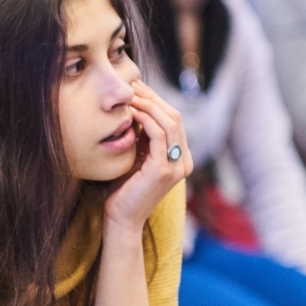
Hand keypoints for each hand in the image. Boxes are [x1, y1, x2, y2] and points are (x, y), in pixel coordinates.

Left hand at [103, 81, 192, 231]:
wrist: (121, 220)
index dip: (156, 101)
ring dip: (149, 105)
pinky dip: (145, 119)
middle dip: (153, 98)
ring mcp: (177, 166)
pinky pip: (159, 134)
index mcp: (180, 158)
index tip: (136, 88)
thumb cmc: (124, 190)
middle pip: (175, 117)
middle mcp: (184, 162)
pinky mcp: (163, 170)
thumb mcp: (136, 157)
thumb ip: (142, 137)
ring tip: (129, 95)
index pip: (174, 120)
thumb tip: (136, 107)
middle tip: (132, 85)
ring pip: (170, 122)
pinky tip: (130, 112)